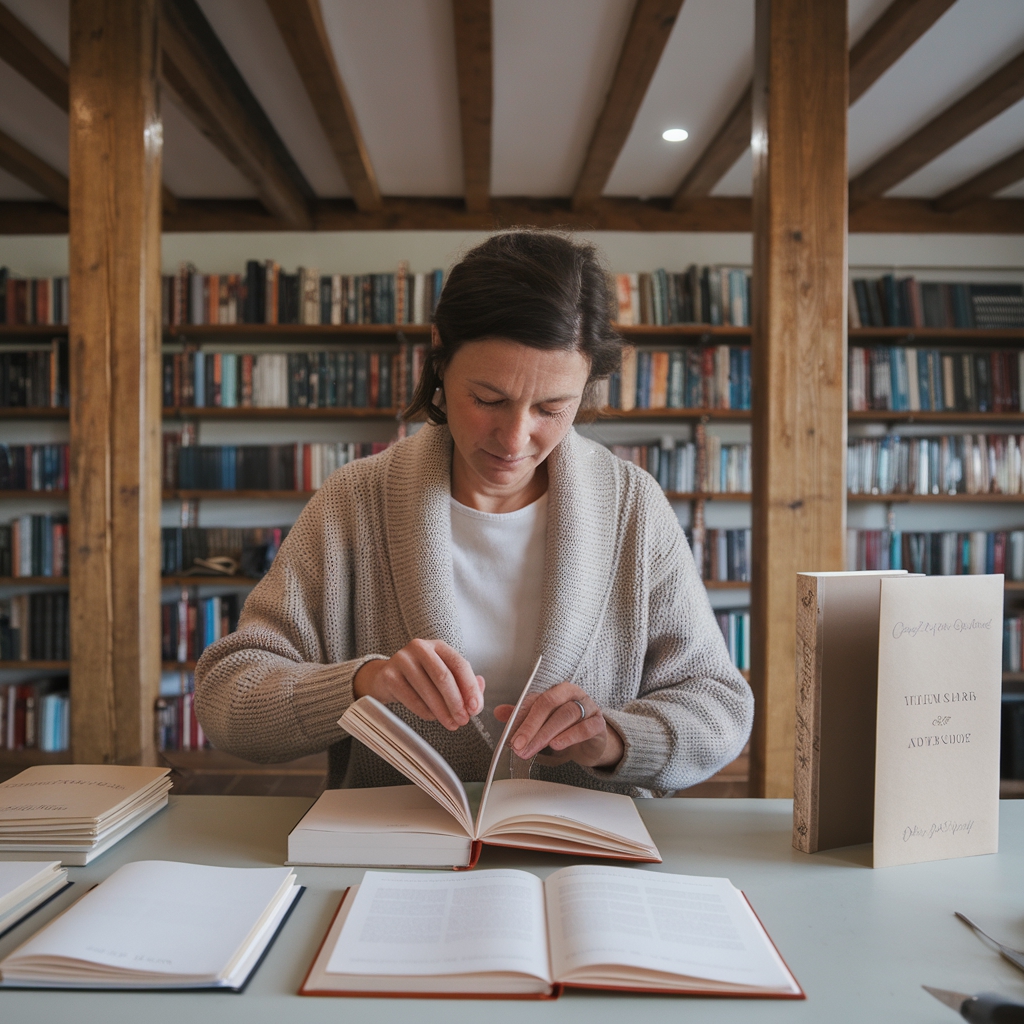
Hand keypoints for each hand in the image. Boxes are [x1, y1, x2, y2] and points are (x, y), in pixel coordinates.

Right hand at [353, 639, 484, 730]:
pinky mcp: (389, 676)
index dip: (470, 688)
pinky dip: (425, 712)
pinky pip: (411, 698)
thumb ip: (464, 684)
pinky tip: (432, 717)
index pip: (459, 664)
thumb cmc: (419, 678)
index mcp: (438, 646)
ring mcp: (402, 660)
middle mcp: (420, 648)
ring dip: (442, 711)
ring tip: (451, 724)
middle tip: (463, 720)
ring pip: (428, 689)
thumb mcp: (442, 676)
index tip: (475, 708)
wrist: (384, 679)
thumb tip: (479, 692)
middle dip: (456, 702)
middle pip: (443, 676)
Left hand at [494, 682, 623, 768]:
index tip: (510, 737)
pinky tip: (558, 745)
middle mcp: (572, 694)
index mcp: (556, 691)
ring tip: (536, 746)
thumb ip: (523, 716)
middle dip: (532, 725)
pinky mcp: (599, 724)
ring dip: (548, 732)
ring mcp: (588, 707)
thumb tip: (498, 712)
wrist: (593, 742)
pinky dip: (571, 736)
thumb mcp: (543, 721)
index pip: (535, 700)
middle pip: (549, 703)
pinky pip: (586, 727)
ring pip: (567, 714)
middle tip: (520, 745)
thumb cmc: (566, 728)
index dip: (520, 718)